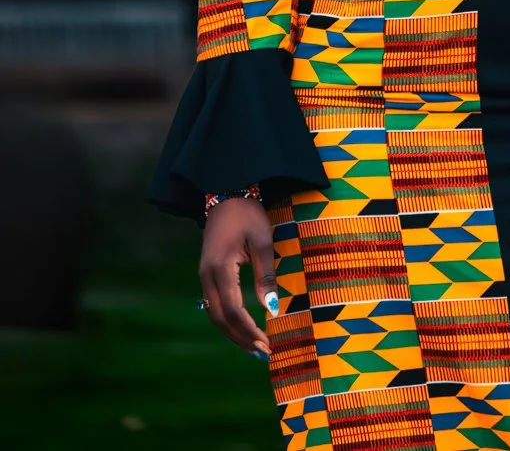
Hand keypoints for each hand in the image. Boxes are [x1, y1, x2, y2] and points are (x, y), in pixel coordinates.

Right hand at [198, 197, 275, 356]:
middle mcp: (206, 275)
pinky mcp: (207, 273)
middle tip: (263, 352)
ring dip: (233, 332)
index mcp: (219, 267)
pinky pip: (214, 304)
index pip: (233, 309)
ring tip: (254, 347)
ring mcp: (204, 274)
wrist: (226, 192)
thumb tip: (271, 308)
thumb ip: (265, 275)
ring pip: (214, 314)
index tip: (267, 342)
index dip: (249, 329)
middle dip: (241, 337)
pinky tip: (242, 328)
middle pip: (220, 318)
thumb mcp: (262, 240)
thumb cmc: (248, 214)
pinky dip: (227, 320)